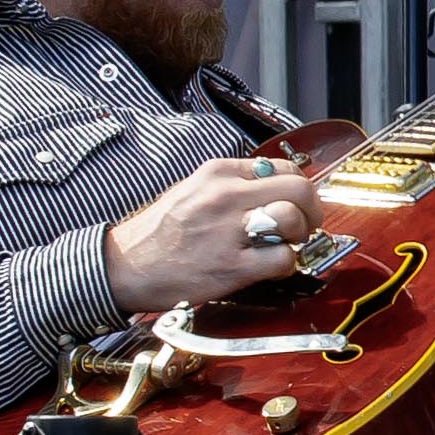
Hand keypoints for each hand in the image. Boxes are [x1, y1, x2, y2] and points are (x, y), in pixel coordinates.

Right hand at [104, 155, 319, 315]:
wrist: (124, 267)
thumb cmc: (159, 233)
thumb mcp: (193, 189)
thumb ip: (234, 184)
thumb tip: (275, 188)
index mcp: (218, 173)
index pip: (283, 167)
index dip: (298, 187)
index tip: (297, 203)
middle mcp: (225, 196)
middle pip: (298, 189)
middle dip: (310, 209)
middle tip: (305, 225)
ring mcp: (228, 231)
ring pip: (293, 218)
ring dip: (299, 235)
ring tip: (284, 244)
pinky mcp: (230, 266)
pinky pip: (282, 259)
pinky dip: (285, 264)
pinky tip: (270, 267)